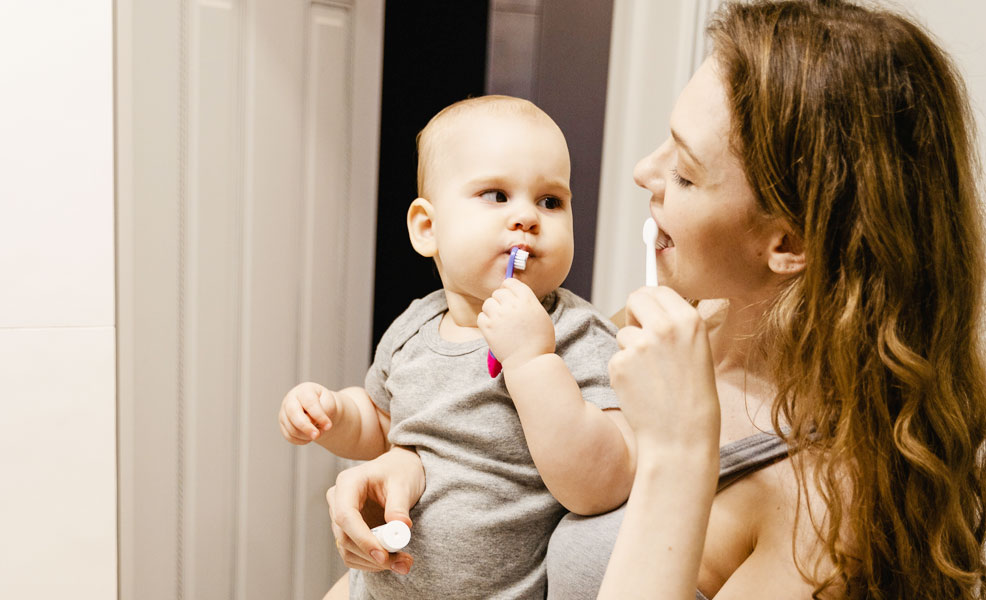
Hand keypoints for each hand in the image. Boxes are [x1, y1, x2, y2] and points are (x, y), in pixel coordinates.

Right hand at [278, 382, 339, 443]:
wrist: (320, 409)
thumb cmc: (325, 404)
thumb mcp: (329, 404)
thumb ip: (323, 411)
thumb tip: (311, 424)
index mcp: (304, 390)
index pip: (309, 403)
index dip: (318, 416)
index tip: (329, 426)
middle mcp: (290, 400)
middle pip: (293, 414)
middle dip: (306, 427)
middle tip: (317, 435)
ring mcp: (284, 412)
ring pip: (291, 428)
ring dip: (307, 435)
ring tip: (318, 432)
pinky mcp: (283, 424)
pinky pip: (289, 436)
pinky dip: (301, 440)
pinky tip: (310, 437)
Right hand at [326, 446, 424, 574]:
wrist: (399, 470)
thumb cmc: (400, 471)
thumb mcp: (403, 484)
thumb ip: (399, 506)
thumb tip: (400, 528)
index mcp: (348, 483)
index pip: (346, 516)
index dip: (362, 539)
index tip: (383, 555)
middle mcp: (337, 501)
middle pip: (345, 537)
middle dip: (372, 555)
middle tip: (402, 563)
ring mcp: (340, 518)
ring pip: (347, 550)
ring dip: (373, 563)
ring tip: (404, 563)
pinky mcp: (348, 531)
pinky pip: (353, 554)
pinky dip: (371, 563)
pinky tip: (393, 561)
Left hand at [477, 277, 554, 369]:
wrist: (530, 361)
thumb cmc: (539, 341)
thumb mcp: (540, 315)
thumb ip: (527, 302)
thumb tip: (515, 294)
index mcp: (527, 300)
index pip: (511, 282)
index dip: (509, 288)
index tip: (509, 295)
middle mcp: (512, 305)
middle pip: (498, 292)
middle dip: (500, 300)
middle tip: (505, 312)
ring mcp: (498, 316)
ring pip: (488, 303)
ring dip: (492, 310)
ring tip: (500, 321)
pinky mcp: (488, 328)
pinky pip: (481, 316)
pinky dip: (486, 321)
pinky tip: (494, 328)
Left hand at [608, 287, 719, 453]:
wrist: (682, 437)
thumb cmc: (692, 398)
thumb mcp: (697, 351)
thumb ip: (675, 326)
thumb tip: (649, 305)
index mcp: (689, 320)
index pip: (658, 290)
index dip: (650, 303)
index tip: (647, 314)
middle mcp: (664, 327)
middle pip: (636, 298)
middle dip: (634, 314)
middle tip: (642, 338)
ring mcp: (640, 345)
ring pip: (624, 333)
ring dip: (630, 350)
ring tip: (651, 377)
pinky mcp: (620, 364)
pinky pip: (616, 358)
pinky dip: (623, 372)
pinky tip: (641, 389)